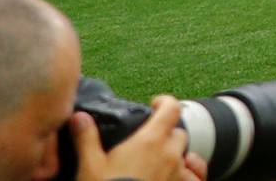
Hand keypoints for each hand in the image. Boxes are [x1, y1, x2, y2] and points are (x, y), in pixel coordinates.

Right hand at [73, 100, 204, 180]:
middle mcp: (170, 155)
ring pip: (189, 157)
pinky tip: (182, 177)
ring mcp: (178, 175)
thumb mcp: (90, 166)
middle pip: (179, 134)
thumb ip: (87, 138)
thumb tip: (79, 118)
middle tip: (151, 143)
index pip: (171, 108)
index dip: (164, 102)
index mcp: (151, 140)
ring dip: (179, 158)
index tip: (154, 105)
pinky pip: (196, 179)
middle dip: (167, 135)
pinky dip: (192, 176)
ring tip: (165, 163)